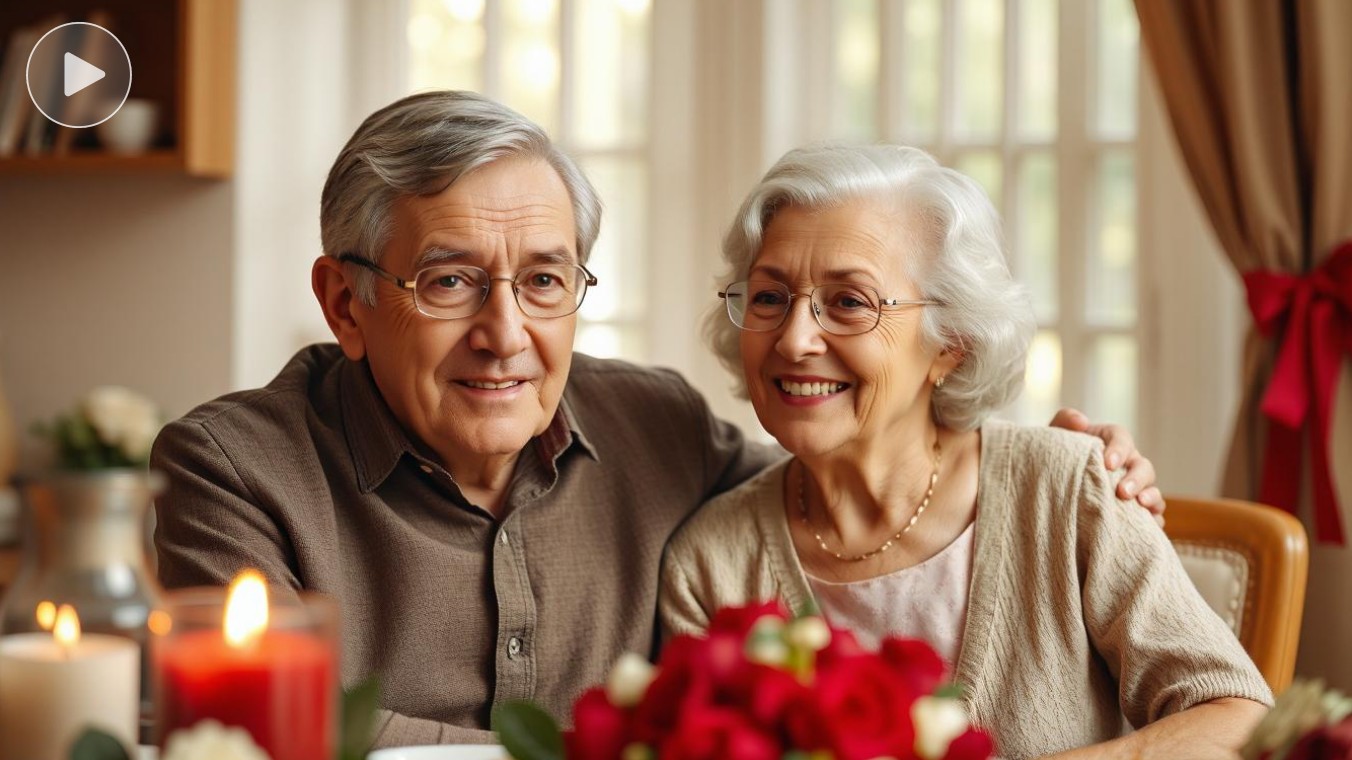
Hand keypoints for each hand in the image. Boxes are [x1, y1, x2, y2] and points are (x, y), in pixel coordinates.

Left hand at [1049, 408, 1165, 526]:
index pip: (1121, 438)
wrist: (1051, 482)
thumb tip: (1081, 421)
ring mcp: (1134, 486)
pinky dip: (1154, 519)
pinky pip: (1153, 514)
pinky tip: (1147, 526)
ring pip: (1152, 489)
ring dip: (1151, 496)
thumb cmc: (1057, 457)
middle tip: (1121, 492)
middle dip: (1136, 478)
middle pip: (1142, 466)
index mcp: (1109, 441)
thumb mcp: (1055, 436)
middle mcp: (1127, 463)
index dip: (1119, 450)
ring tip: (1140, 504)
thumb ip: (1064, 421)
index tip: (1108, 463)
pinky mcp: (1135, 509)